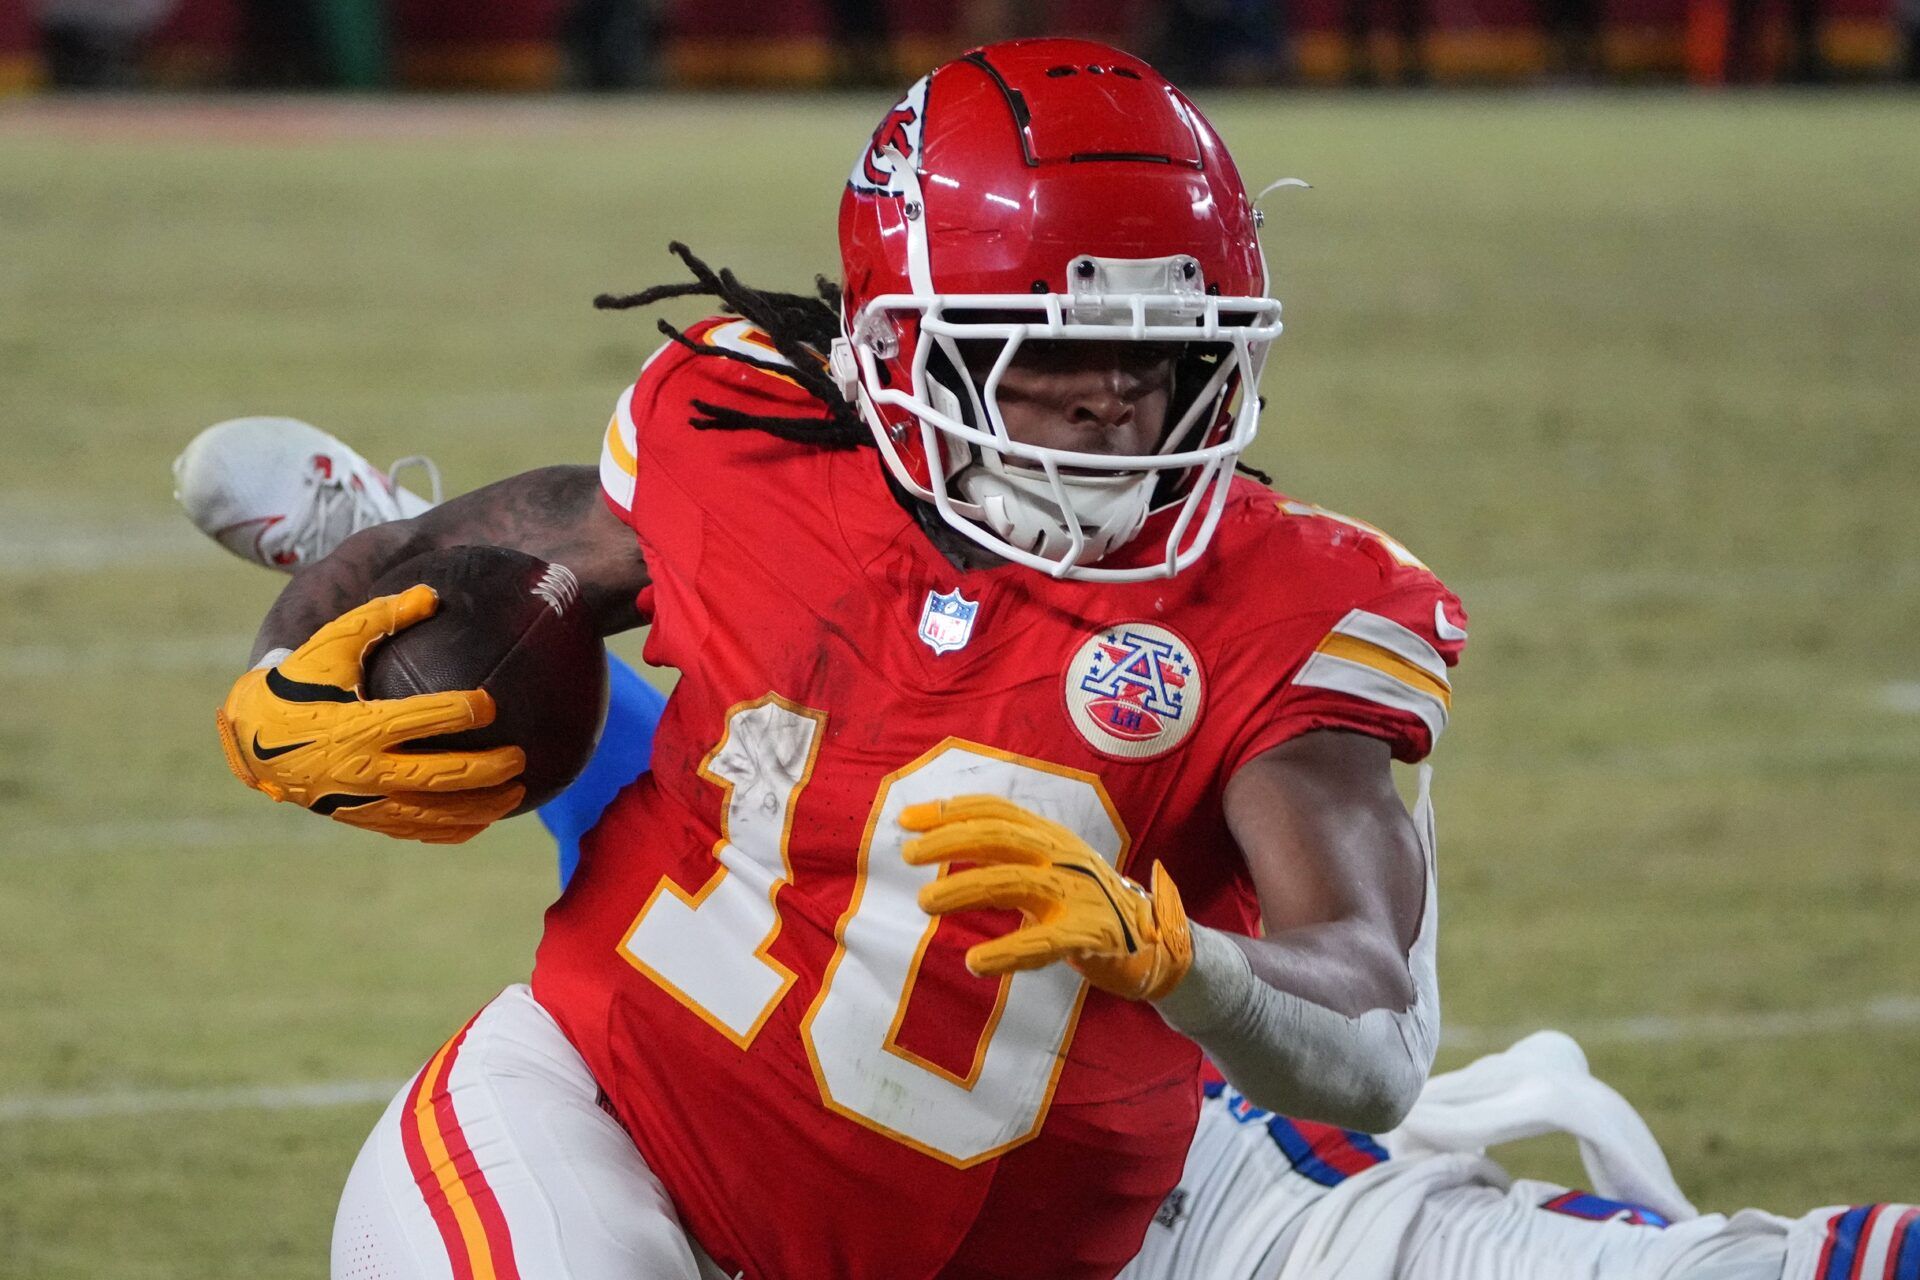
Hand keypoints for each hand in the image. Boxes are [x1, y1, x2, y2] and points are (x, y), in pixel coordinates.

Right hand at [215, 585, 524, 843]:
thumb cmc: (299, 682)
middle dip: (486, 769)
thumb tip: (432, 593)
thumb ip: (380, 617)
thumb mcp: (330, 643)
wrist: (253, 741)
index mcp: (357, 724)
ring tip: (519, 792)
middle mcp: (362, 770)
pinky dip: (451, 828)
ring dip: (480, 806)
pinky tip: (483, 820)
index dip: (459, 711)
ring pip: (433, 813)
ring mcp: (363, 802)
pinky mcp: (362, 819)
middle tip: (520, 756)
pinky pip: (414, 830)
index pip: (419, 719)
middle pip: (438, 775)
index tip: (492, 703)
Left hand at [901, 794, 1192, 1000]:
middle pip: (999, 837)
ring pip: (1013, 882)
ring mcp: (1078, 894)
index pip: (996, 810)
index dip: (950, 810)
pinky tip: (976, 962)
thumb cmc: (1086, 904)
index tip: (906, 820)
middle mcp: (1063, 856)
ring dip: (964, 889)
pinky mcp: (1091, 935)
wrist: (1156, 941)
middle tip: (907, 856)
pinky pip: (1043, 943)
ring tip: (925, 902)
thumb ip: (1005, 858)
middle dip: (949, 841)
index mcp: (1051, 837)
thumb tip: (940, 847)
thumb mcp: (1048, 870)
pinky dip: (1007, 952)